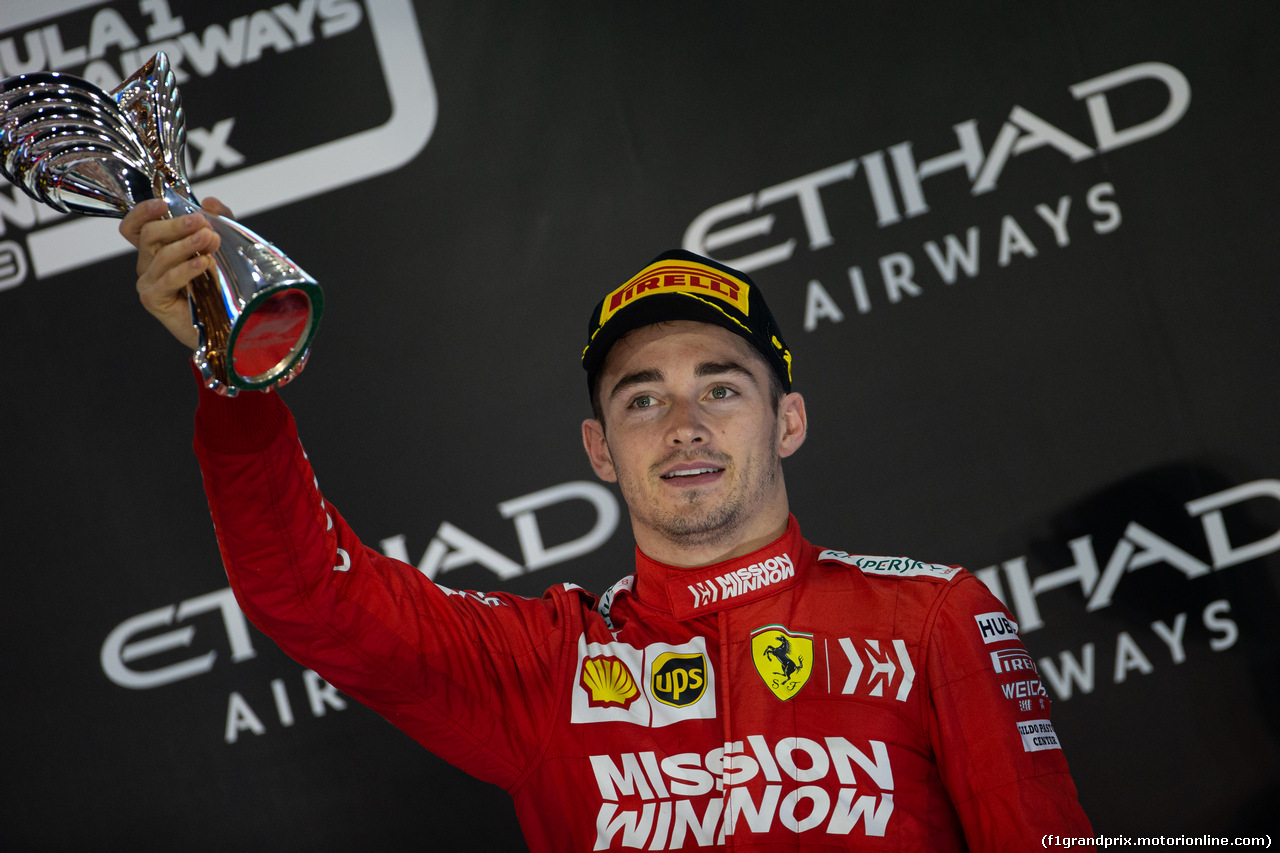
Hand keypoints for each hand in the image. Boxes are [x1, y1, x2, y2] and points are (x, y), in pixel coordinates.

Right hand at [120, 196, 233, 350]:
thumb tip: (210, 202)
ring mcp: (148, 282)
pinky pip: (168, 279)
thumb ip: (219, 221)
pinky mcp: (154, 299)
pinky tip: (205, 263)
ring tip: (211, 240)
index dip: (143, 212)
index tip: (164, 204)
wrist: (226, 324)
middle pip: (149, 235)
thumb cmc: (220, 285)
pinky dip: (187, 269)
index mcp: (157, 248)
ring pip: (160, 255)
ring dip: (188, 244)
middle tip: (203, 224)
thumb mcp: (223, 246)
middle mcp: (148, 263)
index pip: (136, 226)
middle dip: (177, 225)